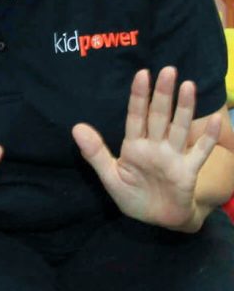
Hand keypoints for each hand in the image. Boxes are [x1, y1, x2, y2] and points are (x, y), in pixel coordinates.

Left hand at [72, 66, 221, 230]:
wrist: (155, 220)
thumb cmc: (132, 195)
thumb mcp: (109, 176)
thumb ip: (94, 152)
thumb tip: (76, 127)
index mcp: (134, 146)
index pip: (136, 116)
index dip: (138, 97)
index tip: (141, 74)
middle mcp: (155, 146)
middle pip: (159, 117)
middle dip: (162, 95)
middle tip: (168, 70)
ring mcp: (173, 157)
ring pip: (179, 128)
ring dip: (184, 108)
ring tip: (188, 85)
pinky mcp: (188, 171)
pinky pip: (200, 152)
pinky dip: (208, 137)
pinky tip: (215, 119)